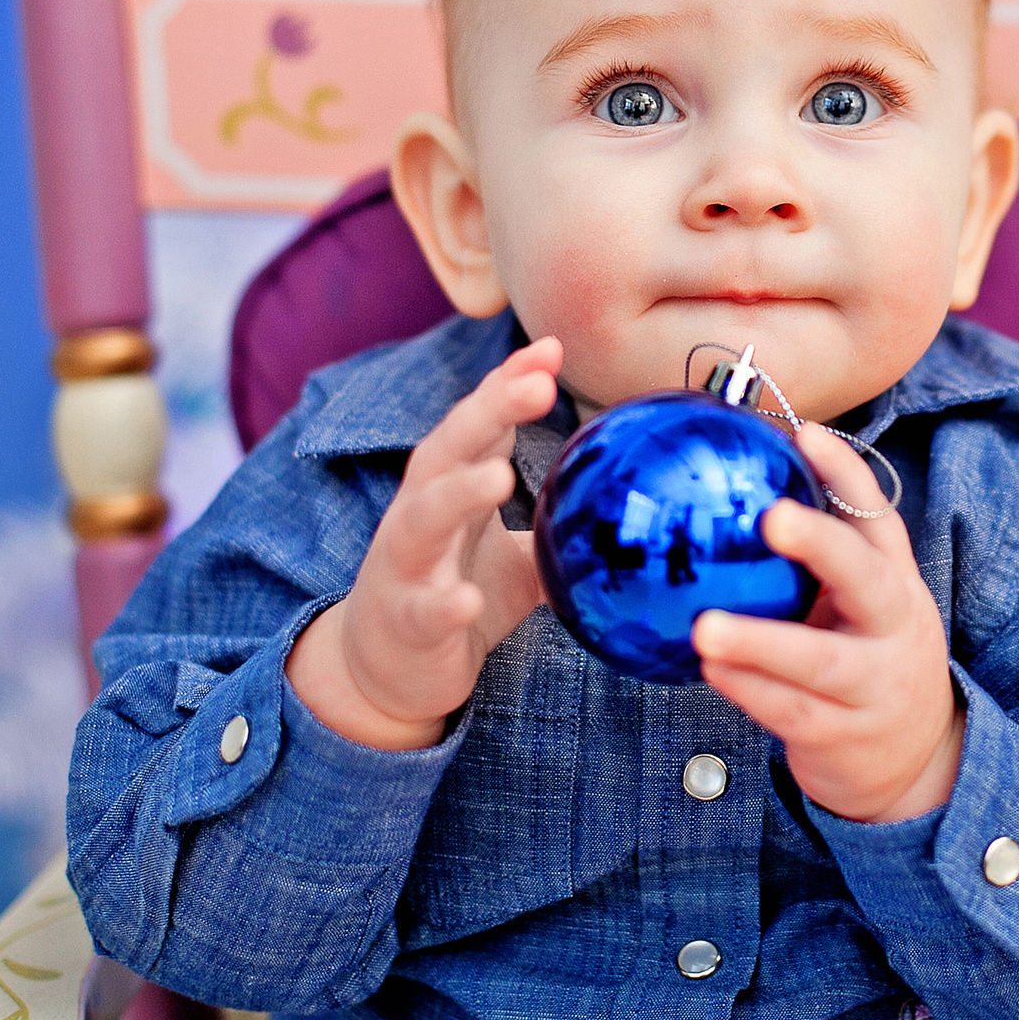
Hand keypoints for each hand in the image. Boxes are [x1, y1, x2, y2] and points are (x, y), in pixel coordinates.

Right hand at [288, 337, 560, 749]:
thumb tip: (635, 503)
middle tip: (537, 383)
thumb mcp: (514, 553)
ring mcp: (405, 566)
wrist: (384, 671)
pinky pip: (422, 610)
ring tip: (500, 476)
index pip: (478, 424)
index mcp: (448, 487)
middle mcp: (419, 513)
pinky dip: (442, 603)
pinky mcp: (403, 621)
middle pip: (448, 451)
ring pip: (423, 520)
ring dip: (459, 493)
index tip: (551, 348)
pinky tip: (467, 600)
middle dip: (488, 412)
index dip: (508, 385)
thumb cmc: (452, 590)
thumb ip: (555, 522)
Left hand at [693, 423, 963, 822]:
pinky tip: (709, 669)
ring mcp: (874, 685)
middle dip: (821, 545)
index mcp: (895, 582)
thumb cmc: (865, 660)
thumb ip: (816, 562)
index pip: (878, 518)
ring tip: (706, 626)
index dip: (846, 474)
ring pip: (819, 661)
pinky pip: (791, 711)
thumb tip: (731, 493)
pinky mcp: (844, 736)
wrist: (916, 761)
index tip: (805, 435)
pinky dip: (748, 689)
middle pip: (865, 577)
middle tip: (772, 518)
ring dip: (761, 642)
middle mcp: (894, 626)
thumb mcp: (859, 606)